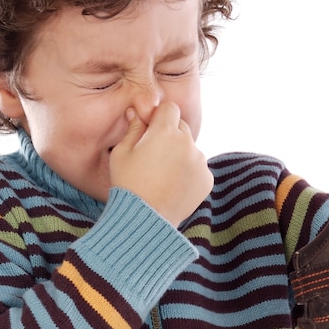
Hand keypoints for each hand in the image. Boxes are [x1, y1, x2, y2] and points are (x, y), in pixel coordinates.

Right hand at [109, 102, 212, 226]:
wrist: (145, 220)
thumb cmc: (128, 184)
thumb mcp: (121, 153)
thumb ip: (133, 128)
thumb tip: (135, 111)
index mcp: (165, 132)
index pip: (169, 108)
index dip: (159, 116)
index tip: (150, 129)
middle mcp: (187, 143)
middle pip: (181, 127)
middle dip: (169, 135)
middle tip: (153, 155)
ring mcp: (200, 161)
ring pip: (190, 148)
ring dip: (180, 154)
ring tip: (162, 175)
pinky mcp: (207, 179)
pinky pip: (198, 167)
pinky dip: (188, 172)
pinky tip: (172, 185)